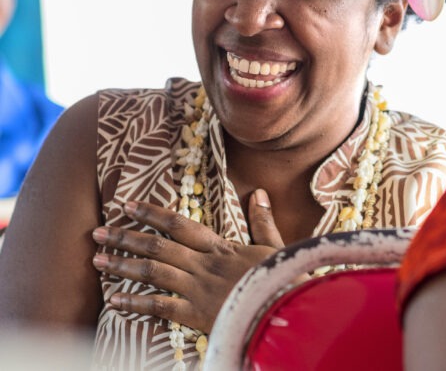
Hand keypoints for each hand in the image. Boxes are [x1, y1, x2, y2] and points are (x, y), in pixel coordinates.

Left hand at [91, 190, 284, 332]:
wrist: (286, 309)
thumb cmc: (284, 278)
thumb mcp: (276, 246)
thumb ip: (263, 221)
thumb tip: (260, 193)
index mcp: (221, 247)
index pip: (180, 224)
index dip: (152, 213)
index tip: (128, 205)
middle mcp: (203, 264)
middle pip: (158, 247)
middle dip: (126, 238)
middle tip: (98, 231)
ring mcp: (197, 289)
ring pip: (153, 273)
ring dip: (123, 266)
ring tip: (97, 260)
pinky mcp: (195, 314)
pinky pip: (159, 307)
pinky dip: (135, 303)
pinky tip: (114, 300)